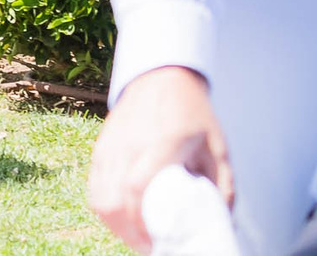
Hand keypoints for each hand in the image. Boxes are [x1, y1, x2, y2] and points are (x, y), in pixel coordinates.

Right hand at [87, 66, 231, 252]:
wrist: (162, 77)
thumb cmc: (193, 114)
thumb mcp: (218, 149)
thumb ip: (222, 187)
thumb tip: (220, 225)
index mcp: (162, 142)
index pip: (138, 187)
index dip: (144, 222)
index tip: (161, 243)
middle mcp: (129, 144)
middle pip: (112, 200)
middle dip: (130, 233)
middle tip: (152, 246)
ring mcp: (111, 146)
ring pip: (99, 198)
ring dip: (117, 225)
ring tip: (139, 236)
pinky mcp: (101, 148)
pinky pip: (94, 188)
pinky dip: (107, 210)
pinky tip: (124, 219)